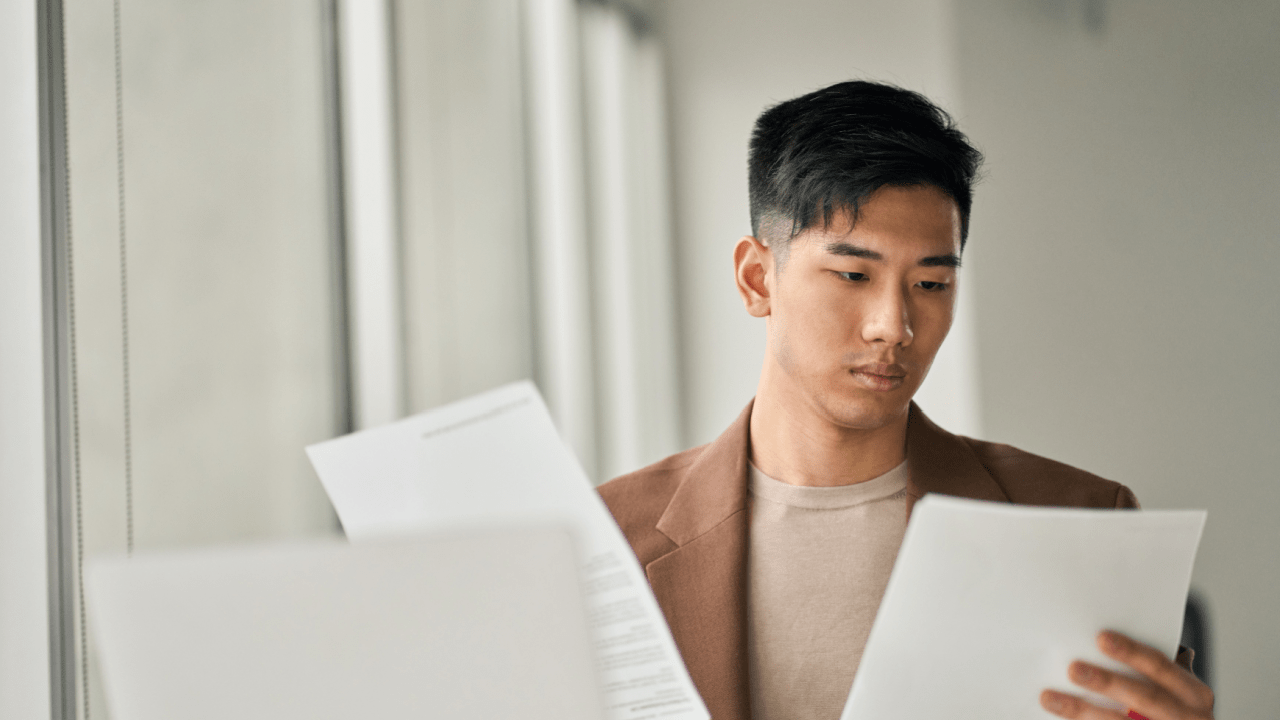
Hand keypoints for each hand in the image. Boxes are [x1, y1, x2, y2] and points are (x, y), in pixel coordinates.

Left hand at [1040, 630, 1213, 719]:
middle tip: (1073, 668)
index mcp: (1193, 694)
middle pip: (1142, 697)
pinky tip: (1061, 719)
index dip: (1131, 652)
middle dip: (1107, 682)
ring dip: (1083, 711)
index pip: (1160, 666)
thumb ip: (1157, 669)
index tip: (1101, 638)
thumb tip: (1110, 637)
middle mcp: (1186, 717)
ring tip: (1050, 697)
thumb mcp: (1179, 691)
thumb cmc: (1177, 712)